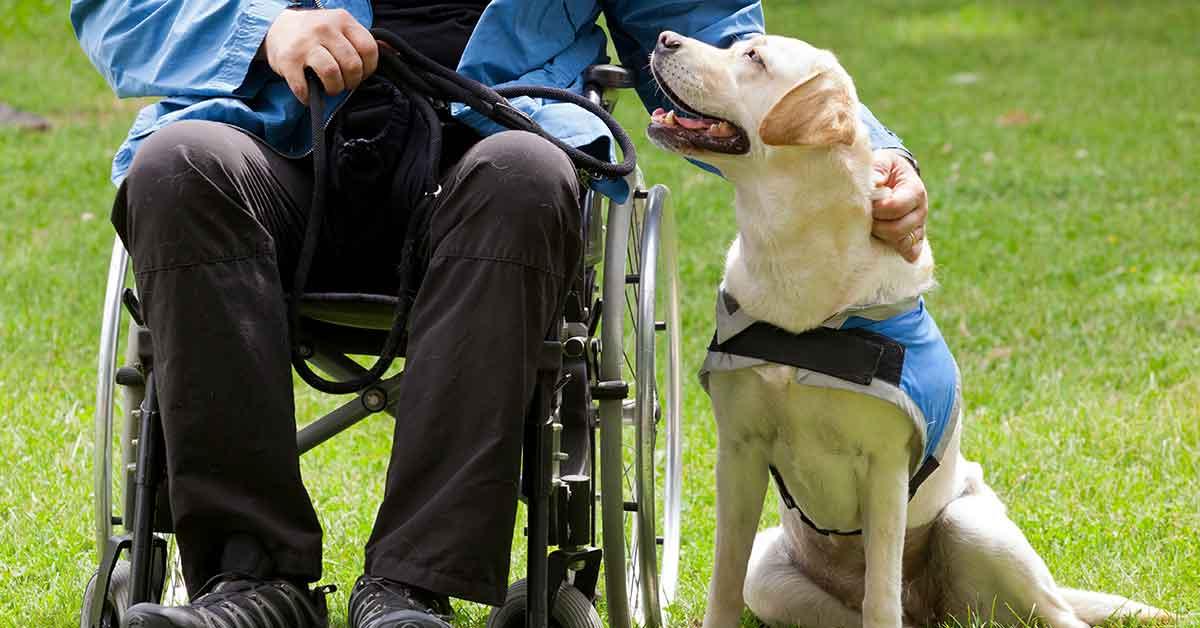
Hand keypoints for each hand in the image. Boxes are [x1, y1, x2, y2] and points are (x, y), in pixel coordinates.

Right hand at [263, 8, 377, 103]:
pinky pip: (305, 87)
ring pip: (332, 75)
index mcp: (342, 20)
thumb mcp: (342, 28)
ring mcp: (305, 44)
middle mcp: (324, 28)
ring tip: (330, 88)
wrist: (278, 28)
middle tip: (344, 83)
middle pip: (352, 65)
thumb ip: (364, 41)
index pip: (369, 48)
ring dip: (334, 89)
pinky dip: (309, 97)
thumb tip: (396, 54)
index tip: (361, 73)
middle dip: (352, 81)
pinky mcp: (288, 60)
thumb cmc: (317, 34)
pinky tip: (309, 93)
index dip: (369, 68)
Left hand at [870, 149, 927, 261]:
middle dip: (877, 225)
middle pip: (898, 229)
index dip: (876, 209)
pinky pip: (911, 251)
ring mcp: (919, 225)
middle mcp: (921, 210)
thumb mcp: (883, 161)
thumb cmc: (886, 168)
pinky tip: (885, 245)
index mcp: (915, 190)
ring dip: (882, 236)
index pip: (895, 208)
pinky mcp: (915, 236)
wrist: (895, 176)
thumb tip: (875, 182)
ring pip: (901, 241)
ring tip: (871, 225)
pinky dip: (899, 251)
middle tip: (865, 217)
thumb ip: (878, 169)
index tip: (866, 204)